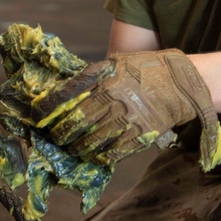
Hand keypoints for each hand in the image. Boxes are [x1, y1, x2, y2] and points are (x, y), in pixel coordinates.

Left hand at [32, 49, 220, 167]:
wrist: (182, 82)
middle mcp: (115, 99)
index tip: (38, 116)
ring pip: (94, 140)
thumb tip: (66, 91)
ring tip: (74, 149)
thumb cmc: (145, 70)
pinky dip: (102, 156)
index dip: (49, 108)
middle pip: (78, 122)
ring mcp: (129, 118)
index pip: (68, 95)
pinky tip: (96, 157)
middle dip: (63, 134)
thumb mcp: (117, 63)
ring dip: (80, 148)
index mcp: (106, 79)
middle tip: (57, 139)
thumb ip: (94, 76)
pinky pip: (116, 152)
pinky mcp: (142, 134)